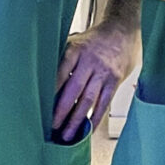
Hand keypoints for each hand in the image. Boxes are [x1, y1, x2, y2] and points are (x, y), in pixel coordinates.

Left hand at [52, 22, 138, 140]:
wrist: (123, 30)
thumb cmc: (95, 39)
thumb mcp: (76, 40)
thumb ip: (63, 59)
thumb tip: (45, 81)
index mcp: (76, 50)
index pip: (61, 73)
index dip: (52, 92)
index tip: (42, 107)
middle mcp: (90, 61)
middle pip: (74, 90)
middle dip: (62, 111)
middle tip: (52, 127)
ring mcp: (104, 72)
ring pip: (88, 100)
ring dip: (77, 120)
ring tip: (68, 135)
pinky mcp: (115, 80)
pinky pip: (104, 103)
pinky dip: (96, 118)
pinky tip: (88, 129)